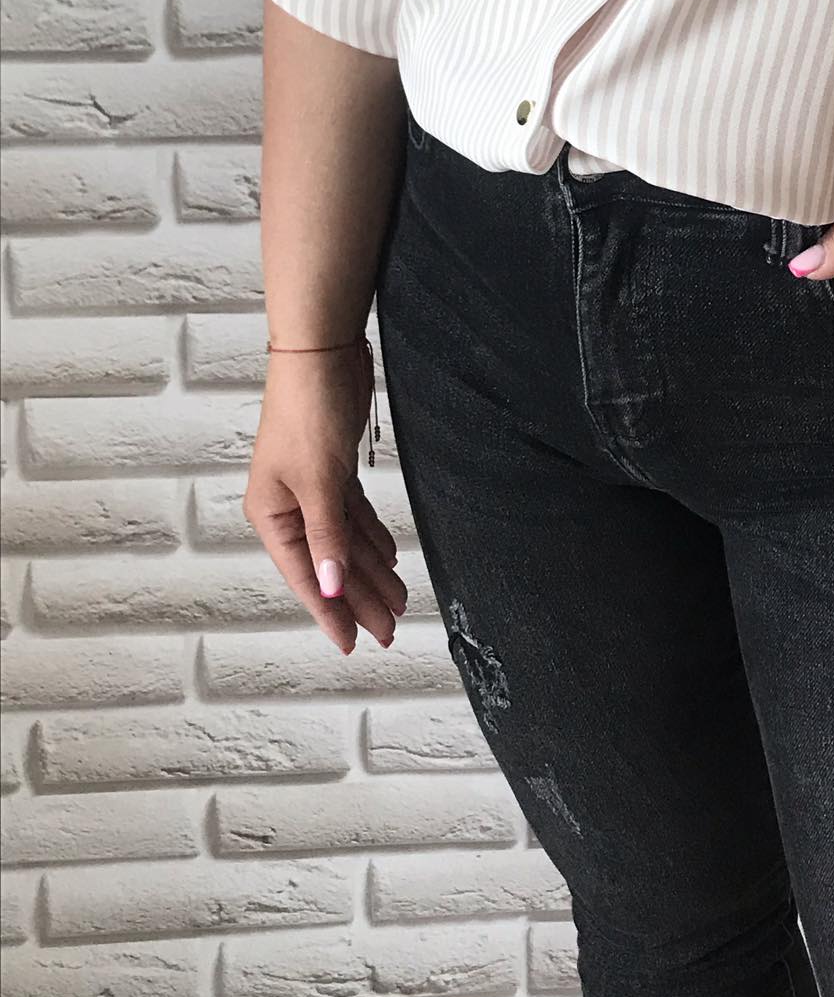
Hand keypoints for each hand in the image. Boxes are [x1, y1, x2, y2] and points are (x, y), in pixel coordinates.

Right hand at [243, 342, 407, 654]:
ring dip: (372, 570)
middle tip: (391, 629)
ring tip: (400, 601)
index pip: (304, 575)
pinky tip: (390, 555)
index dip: (329, 612)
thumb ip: (327, 535)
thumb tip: (329, 587)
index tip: (352, 643)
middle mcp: (288, 506)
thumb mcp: (319, 479)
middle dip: (361, 597)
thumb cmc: (307, 410)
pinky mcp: (334, 469)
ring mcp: (311, 488)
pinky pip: (353, 515)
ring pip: (345, 541)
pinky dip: (371, 536)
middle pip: (329, 563)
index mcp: (271, 514)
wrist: (321, 352)